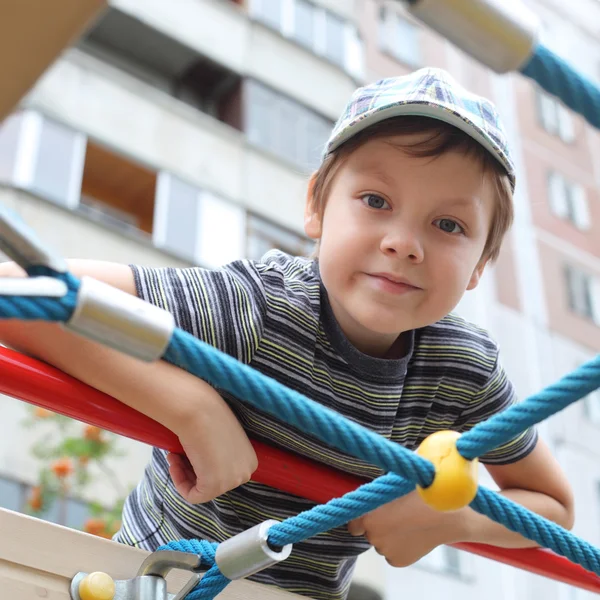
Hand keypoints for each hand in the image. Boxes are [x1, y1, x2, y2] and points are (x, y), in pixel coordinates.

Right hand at [167, 390, 257, 503]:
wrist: (198, 409)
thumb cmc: (207, 415)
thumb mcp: (222, 437)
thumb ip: (220, 454)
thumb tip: (209, 462)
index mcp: (250, 460)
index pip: (223, 473)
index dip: (201, 465)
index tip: (189, 452)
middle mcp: (246, 472)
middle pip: (213, 483)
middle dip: (192, 470)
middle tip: (178, 453)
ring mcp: (232, 480)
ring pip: (202, 489)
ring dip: (183, 473)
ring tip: (174, 454)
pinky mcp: (215, 486)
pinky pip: (193, 496)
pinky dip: (179, 483)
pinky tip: (174, 461)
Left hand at [347, 490, 469, 566]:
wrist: (447, 516)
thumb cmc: (421, 493)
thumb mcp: (394, 484)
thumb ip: (378, 491)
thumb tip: (368, 490)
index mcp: (368, 514)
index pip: (353, 523)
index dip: (361, 518)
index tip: (370, 514)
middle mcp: (372, 534)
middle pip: (368, 532)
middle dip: (378, 526)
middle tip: (395, 516)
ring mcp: (384, 550)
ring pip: (381, 543)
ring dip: (389, 536)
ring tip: (408, 524)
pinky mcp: (397, 561)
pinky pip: (392, 554)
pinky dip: (399, 548)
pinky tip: (412, 536)